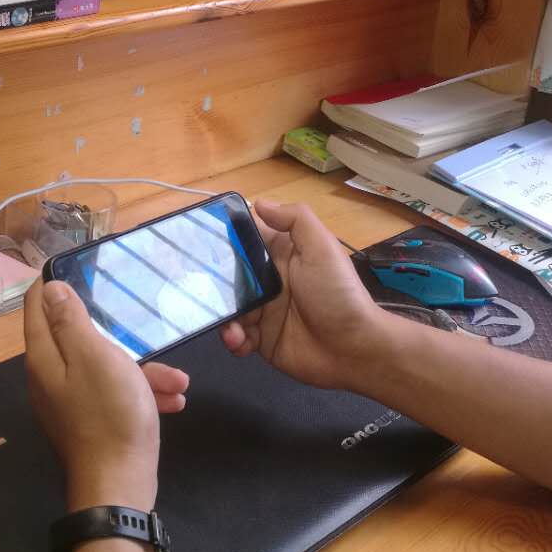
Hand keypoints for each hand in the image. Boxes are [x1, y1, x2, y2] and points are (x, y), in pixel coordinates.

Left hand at [24, 279, 188, 511]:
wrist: (120, 483)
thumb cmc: (109, 413)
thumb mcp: (95, 357)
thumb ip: (70, 321)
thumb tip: (48, 288)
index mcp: (45, 358)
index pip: (36, 306)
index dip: (55, 283)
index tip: (85, 268)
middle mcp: (50, 378)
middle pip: (75, 336)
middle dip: (114, 330)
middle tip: (139, 319)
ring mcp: (70, 402)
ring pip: (104, 368)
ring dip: (141, 368)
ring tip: (177, 379)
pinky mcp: (92, 422)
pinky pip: (115, 395)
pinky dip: (142, 394)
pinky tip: (174, 399)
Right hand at [219, 200, 392, 390]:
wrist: (354, 349)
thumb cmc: (339, 294)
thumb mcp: (322, 249)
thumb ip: (295, 220)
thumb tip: (259, 202)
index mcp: (282, 253)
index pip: (246, 237)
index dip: (222, 235)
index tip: (196, 237)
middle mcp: (268, 279)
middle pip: (228, 274)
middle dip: (212, 282)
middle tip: (203, 290)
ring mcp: (263, 310)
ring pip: (227, 306)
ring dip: (222, 314)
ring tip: (232, 326)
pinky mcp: (260, 338)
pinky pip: (235, 336)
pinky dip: (233, 339)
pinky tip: (241, 342)